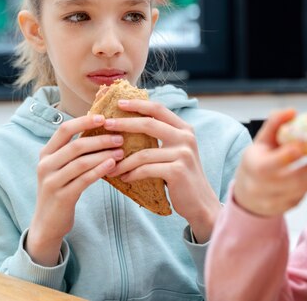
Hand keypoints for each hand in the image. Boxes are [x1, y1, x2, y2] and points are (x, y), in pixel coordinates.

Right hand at [27, 114, 124, 265]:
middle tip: (120, 138)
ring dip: (104, 154)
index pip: (64, 130)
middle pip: (76, 146)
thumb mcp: (63, 167)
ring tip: (122, 151)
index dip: (84, 121)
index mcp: (46, 152)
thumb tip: (102, 128)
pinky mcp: (61, 196)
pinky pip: (83, 180)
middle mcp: (45, 164)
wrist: (48, 222)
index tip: (104, 118)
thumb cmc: (62, 188)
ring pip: (81, 162)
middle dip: (100, 139)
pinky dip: (99, 170)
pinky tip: (113, 165)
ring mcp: (51, 181)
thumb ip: (75, 150)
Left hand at [104, 99, 221, 242]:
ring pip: (143, 153)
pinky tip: (124, 178)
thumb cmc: (182, 177)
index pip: (158, 109)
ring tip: (110, 167)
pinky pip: (146, 170)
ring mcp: (183, 154)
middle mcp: (186, 138)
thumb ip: (162, 137)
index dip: (138, 104)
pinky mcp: (177, 171)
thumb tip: (131, 124)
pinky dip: (132, 174)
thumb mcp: (176, 151)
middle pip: (149, 124)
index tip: (118, 103)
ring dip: (123, 161)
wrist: (200, 202)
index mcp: (184, 129)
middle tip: (106, 125)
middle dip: (124, 123)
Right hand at [233, 109, 306, 216]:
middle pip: (294, 179)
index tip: (302, 145)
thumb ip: (274, 124)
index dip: (286, 156)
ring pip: (304, 188)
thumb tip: (292, 111)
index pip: (268, 165)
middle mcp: (262, 187)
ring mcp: (275, 200)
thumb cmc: (257, 161)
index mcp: (254, 167)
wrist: (248, 195)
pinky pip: (305, 194)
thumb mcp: (260, 141)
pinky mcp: (287, 207)